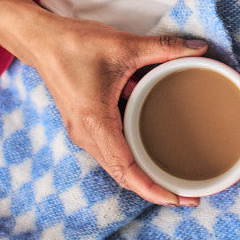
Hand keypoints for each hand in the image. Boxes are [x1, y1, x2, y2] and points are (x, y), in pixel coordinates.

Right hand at [0, 0, 207, 204]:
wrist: (41, 40)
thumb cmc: (74, 44)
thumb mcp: (124, 45)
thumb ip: (164, 48)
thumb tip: (199, 49)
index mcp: (95, 121)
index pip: (126, 169)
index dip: (154, 189)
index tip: (179, 199)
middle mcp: (86, 135)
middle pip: (123, 174)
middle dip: (156, 188)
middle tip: (191, 194)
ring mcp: (83, 133)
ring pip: (117, 165)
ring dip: (145, 173)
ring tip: (177, 177)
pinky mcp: (84, 126)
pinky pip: (112, 150)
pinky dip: (134, 156)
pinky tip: (155, 151)